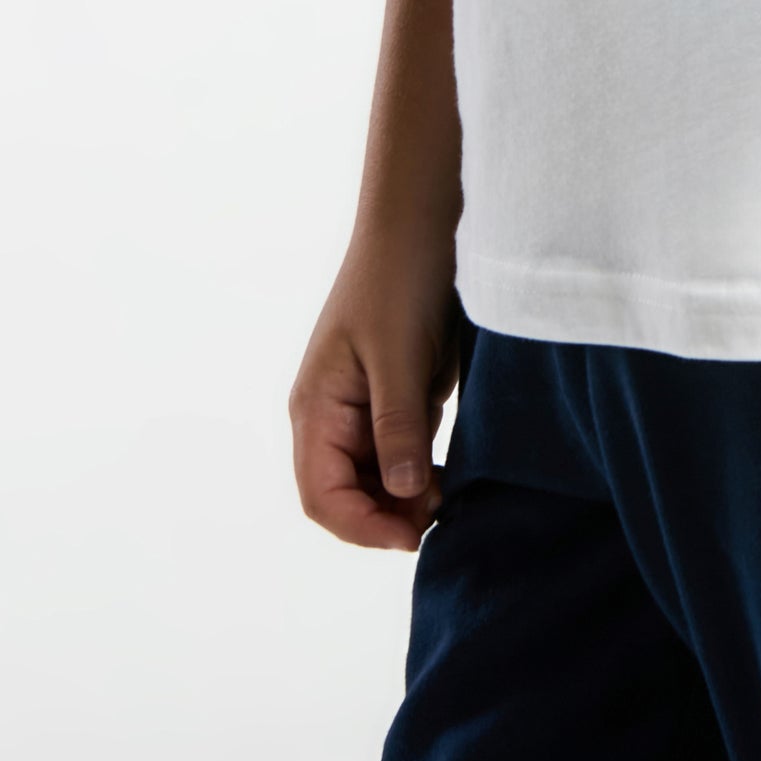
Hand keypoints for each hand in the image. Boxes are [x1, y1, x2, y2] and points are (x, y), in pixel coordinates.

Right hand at [289, 226, 460, 551]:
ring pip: (372, 480)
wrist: (419, 223)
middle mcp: (329, 416)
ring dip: (403, 499)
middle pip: (343, 496)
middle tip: (438, 517)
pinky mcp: (390, 398)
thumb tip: (402, 495)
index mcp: (315, 408)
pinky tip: (445, 471)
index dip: (362, 527)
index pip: (321, 496)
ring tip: (446, 496)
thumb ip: (396, 426)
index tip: (412, 536)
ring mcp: (359, 408)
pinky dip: (416, 471)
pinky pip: (395, 453)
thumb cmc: (398, 279)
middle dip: (385, 519)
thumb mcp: (399, 356)